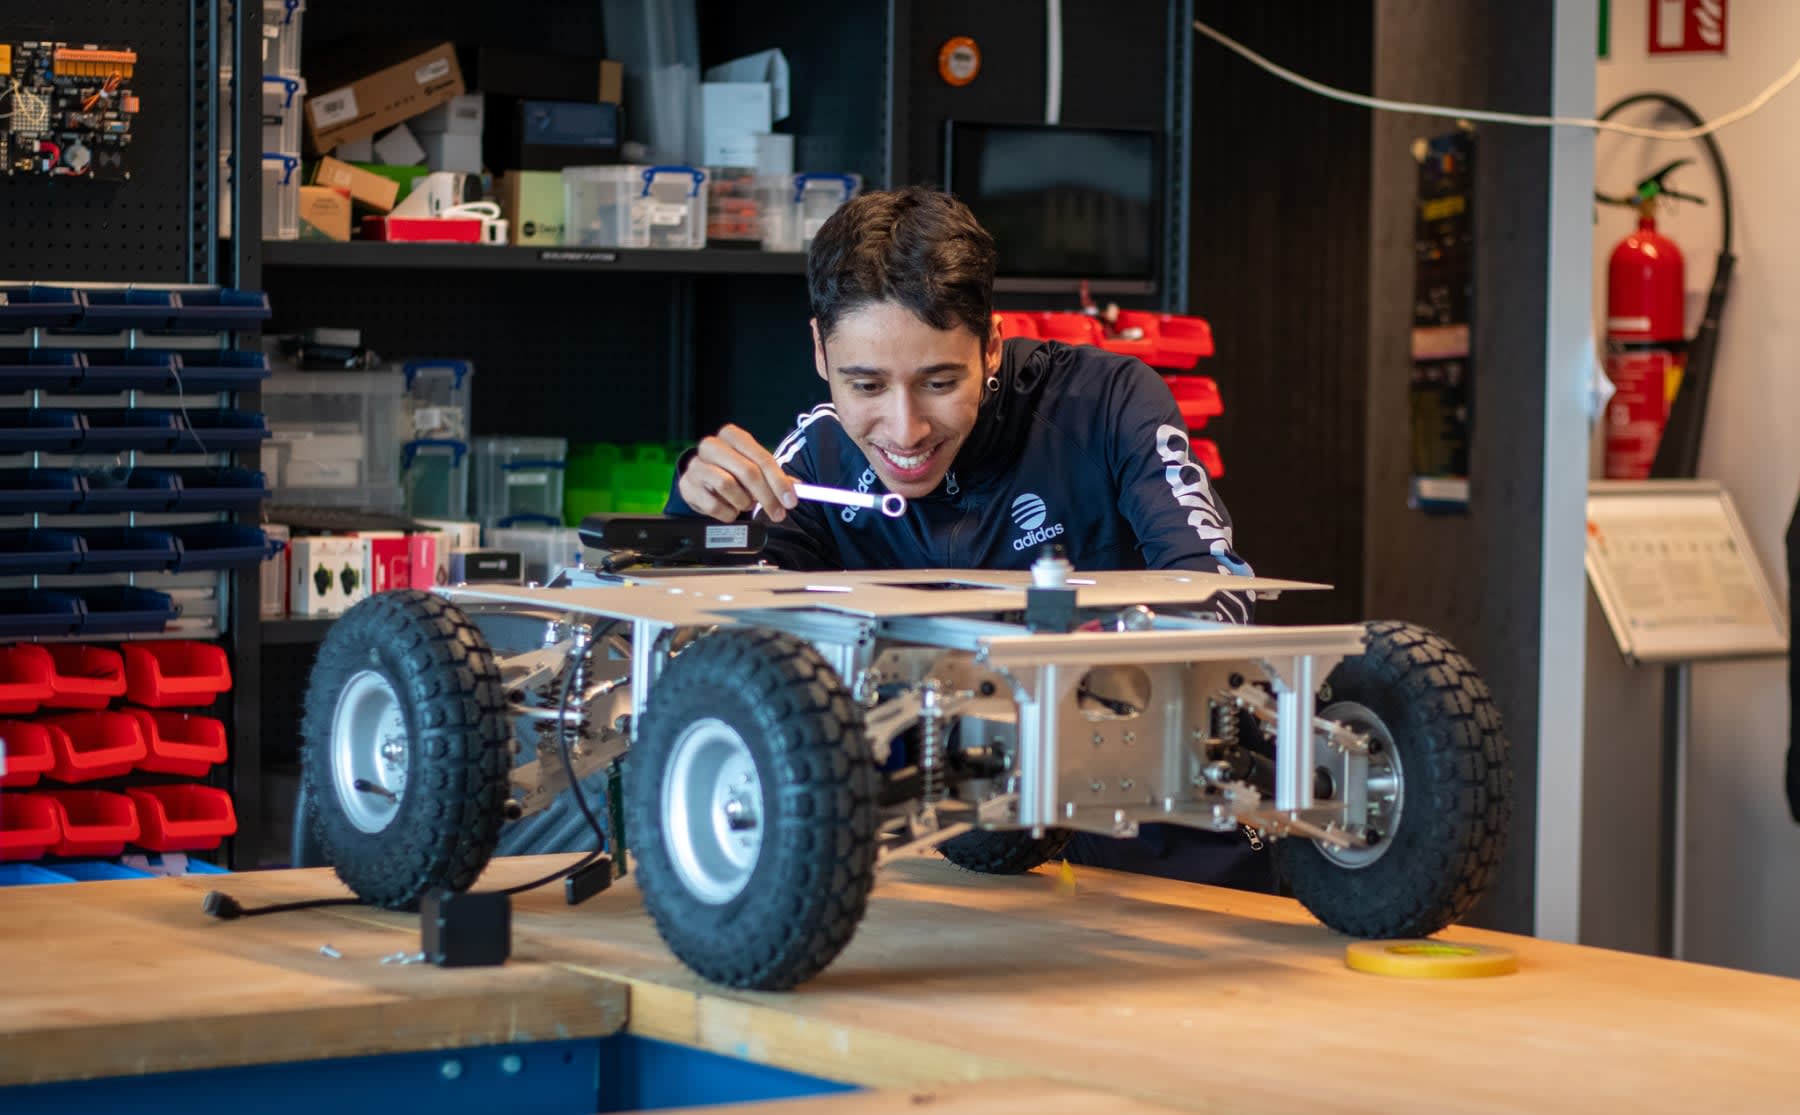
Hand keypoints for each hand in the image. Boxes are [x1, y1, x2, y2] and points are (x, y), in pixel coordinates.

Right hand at [676, 424, 798, 522]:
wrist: (700, 482)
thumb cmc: (732, 473)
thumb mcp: (753, 468)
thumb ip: (776, 477)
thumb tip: (799, 488)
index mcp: (732, 435)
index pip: (761, 458)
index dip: (779, 482)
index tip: (791, 501)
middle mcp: (712, 445)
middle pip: (747, 472)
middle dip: (767, 497)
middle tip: (778, 514)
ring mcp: (696, 465)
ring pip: (728, 486)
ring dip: (743, 502)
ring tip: (746, 504)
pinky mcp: (688, 485)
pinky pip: (714, 504)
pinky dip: (728, 512)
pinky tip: (730, 510)